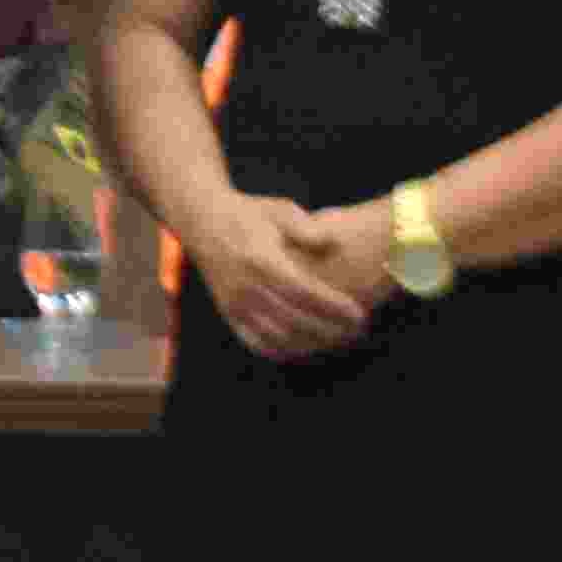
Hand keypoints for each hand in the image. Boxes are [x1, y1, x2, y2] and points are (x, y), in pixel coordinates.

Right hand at [192, 195, 385, 363]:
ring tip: (337, 341)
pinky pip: (255, 341)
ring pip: (277, 336)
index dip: (333, 307)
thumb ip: (308, 228)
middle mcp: (246, 285)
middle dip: (330, 329)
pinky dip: (280, 350)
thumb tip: (333, 244)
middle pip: (294, 319)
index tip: (359, 314)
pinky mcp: (227, 311)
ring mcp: (235, 302)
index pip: (304, 292)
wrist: (201, 220)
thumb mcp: (279, 210)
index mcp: (261, 260)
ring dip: (310, 343)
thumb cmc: (248, 213)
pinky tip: (303, 349)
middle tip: (357, 331)